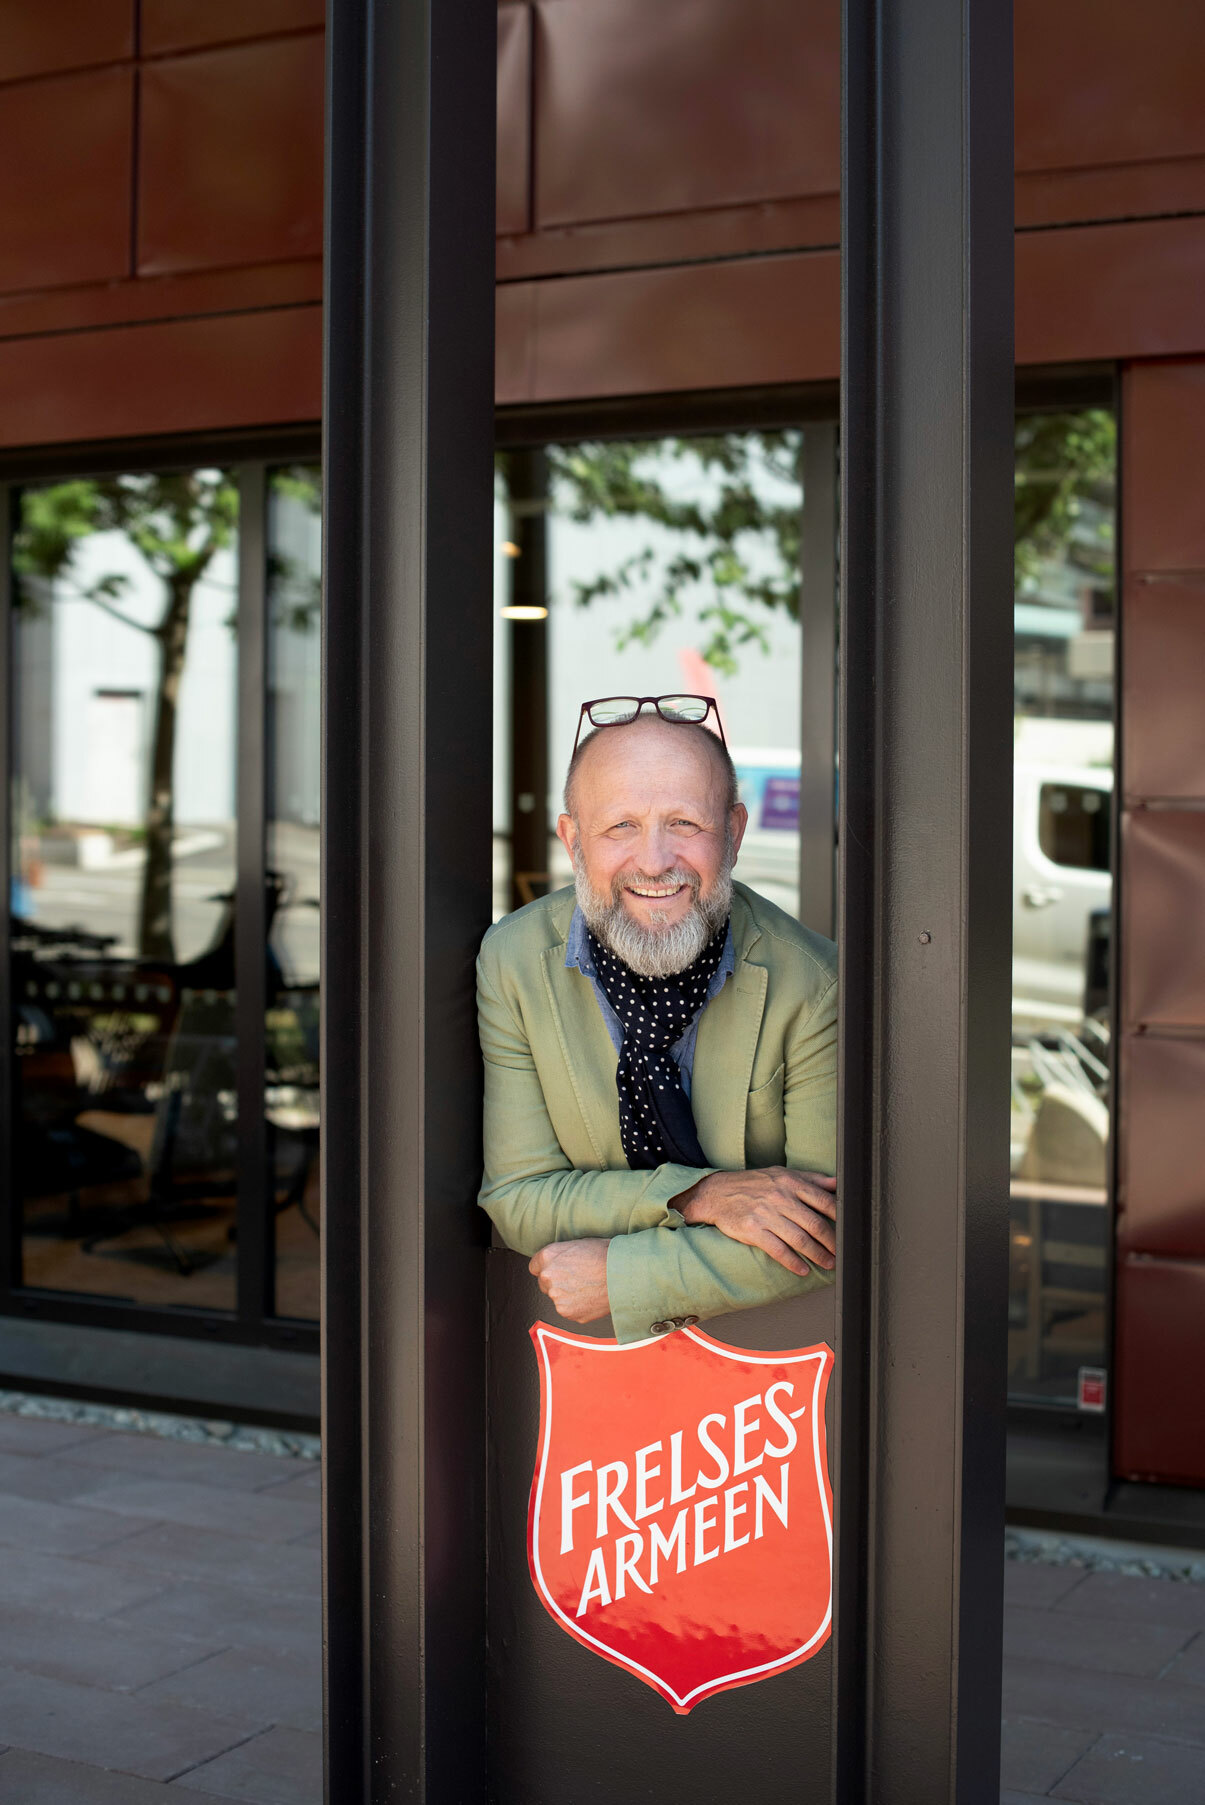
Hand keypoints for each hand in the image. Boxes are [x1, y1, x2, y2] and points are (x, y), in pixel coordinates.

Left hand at [529, 1238, 610, 1323]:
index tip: (556, 1270)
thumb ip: (562, 1254)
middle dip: (556, 1282)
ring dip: (567, 1295)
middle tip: (577, 1279)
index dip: (547, 1268)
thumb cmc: (606, 1255)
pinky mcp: (567, 1312)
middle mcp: (548, 1276)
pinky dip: (577, 1306)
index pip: (534, 1266)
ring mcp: (556, 1296)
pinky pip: (568, 1310)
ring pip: (557, 1297)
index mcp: (548, 1256)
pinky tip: (590, 1297)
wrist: (623, 1274)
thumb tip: (560, 1260)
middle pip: (544, 1283)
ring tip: (587, 1287)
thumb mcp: (579, 1244)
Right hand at [677, 1169, 836, 1277]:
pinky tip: (802, 1269)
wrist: (717, 1193)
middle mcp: (781, 1198)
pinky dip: (793, 1262)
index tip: (849, 1229)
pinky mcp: (753, 1230)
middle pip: (815, 1224)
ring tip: (828, 1264)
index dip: (840, 1218)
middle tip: (842, 1253)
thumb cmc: (753, 1184)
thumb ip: (810, 1178)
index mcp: (791, 1183)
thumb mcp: (781, 1174)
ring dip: (817, 1255)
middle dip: (832, 1242)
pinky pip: (778, 1250)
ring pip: (800, 1239)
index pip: (824, 1201)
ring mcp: (767, 1215)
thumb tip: (837, 1183)